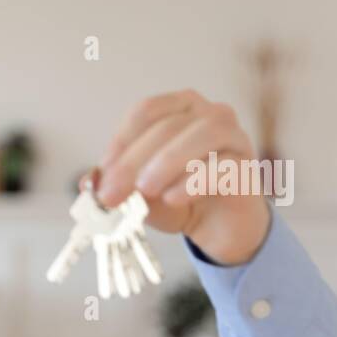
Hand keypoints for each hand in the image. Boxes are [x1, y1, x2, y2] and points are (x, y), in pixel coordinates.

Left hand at [93, 89, 270, 264]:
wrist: (219, 227)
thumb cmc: (178, 200)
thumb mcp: (139, 194)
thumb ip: (117, 184)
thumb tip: (89, 183)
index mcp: (179, 108)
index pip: (146, 111)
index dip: (121, 141)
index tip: (101, 174)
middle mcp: (210, 113)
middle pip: (168, 126)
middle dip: (133, 162)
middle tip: (110, 194)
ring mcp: (234, 136)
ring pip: (204, 133)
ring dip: (168, 161)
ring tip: (146, 190)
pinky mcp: (247, 166)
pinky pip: (224, 166)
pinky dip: (195, 181)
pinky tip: (175, 198)